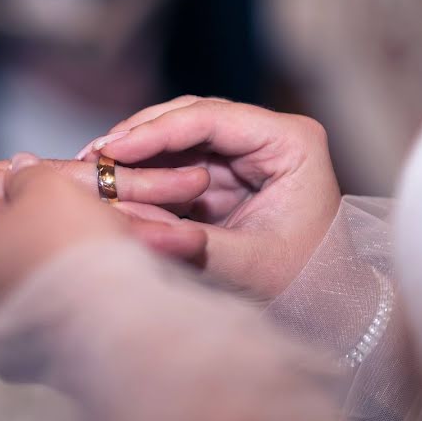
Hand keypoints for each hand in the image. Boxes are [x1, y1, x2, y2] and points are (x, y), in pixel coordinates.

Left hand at [0, 145, 208, 309]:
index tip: (128, 250)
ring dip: (106, 200)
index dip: (63, 230)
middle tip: (186, 217)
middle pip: (39, 189)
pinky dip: (68, 207)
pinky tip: (112, 214)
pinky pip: (15, 200)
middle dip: (112, 204)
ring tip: (178, 204)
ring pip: (39, 190)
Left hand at [0, 154, 206, 331]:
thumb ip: (27, 176)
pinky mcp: (38, 370)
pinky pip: (55, 318)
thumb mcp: (47, 188)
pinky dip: (76, 298)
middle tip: (73, 220)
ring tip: (99, 249)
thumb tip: (18, 169)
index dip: (6, 203)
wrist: (116, 326)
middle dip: (37, 237)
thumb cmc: (69, 248)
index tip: (41, 197)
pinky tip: (104, 281)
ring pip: (32, 289)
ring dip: (61, 268)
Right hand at [78, 96, 340, 297]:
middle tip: (94, 154)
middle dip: (140, 133)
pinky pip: (177, 158)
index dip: (157, 130)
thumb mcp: (250, 265)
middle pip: (191, 115)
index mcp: (292, 143)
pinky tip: (114, 178)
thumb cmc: (306, 283)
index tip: (113, 148)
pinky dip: (145, 167)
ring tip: (94, 165)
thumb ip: (194, 242)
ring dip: (136, 147)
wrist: (328, 305)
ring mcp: (246, 151)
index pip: (213, 118)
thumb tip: (134, 222)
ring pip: (179, 132)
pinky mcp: (225, 171)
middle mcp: (268, 136)